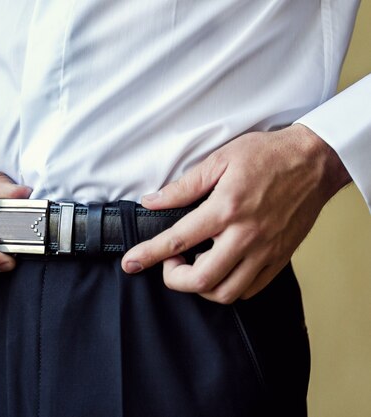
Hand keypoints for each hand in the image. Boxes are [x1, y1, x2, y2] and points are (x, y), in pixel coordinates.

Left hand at [121, 124, 350, 303]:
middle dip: (174, 279)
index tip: (131, 263)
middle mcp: (246, 236)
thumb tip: (152, 202)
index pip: (178, 241)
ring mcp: (265, 251)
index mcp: (226, 209)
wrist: (315, 161)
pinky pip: (250, 289)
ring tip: (195, 265)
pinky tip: (220, 267)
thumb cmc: (267, 155)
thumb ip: (184, 186)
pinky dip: (228, 286)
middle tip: (171, 261)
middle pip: (202, 280)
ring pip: (226, 292)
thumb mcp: (220, 160)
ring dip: (201, 287)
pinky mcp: (280, 258)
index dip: (148, 255)